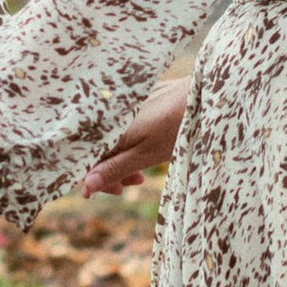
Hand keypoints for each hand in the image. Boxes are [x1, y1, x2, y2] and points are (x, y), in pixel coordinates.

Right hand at [80, 80, 189, 194]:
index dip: (94, 179)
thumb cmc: (176, 128)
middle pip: (94, 148)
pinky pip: (119, 123)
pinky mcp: (132, 97)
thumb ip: (114, 168)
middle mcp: (106, 114)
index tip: (116, 190)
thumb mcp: (146, 155)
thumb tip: (85, 187)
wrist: (203, 96)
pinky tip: (145, 145)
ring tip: (143, 170)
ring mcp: (119, 104)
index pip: (83, 158)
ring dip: (121, 156)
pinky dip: (128, 139)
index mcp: (106, 129)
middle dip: (110, 170)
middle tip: (134, 182)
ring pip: (108, 137)